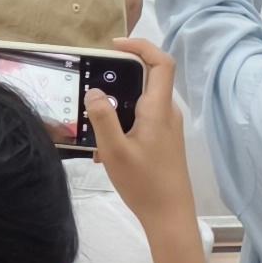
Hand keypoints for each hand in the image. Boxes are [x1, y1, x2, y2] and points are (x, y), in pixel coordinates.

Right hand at [87, 38, 195, 235]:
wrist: (170, 217)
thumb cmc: (145, 184)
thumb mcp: (115, 152)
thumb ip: (103, 119)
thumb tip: (94, 91)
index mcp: (158, 110)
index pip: (160, 63)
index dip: (140, 46)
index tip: (114, 46)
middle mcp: (166, 113)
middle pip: (147, 78)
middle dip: (117, 76)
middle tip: (91, 83)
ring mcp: (167, 128)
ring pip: (141, 101)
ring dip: (116, 104)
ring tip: (91, 122)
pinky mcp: (163, 141)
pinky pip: (141, 118)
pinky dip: (122, 121)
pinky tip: (103, 145)